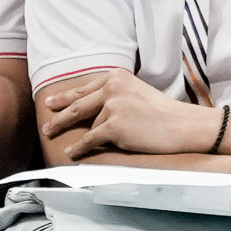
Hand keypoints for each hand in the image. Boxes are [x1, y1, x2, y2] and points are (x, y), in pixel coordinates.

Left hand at [45, 70, 214, 158]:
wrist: (183, 125)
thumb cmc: (165, 113)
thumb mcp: (138, 92)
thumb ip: (115, 94)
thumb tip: (91, 109)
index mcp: (117, 77)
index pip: (85, 88)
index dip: (66, 97)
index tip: (52, 103)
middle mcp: (112, 88)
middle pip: (77, 105)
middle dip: (59, 117)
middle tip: (47, 127)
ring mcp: (112, 107)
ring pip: (90, 125)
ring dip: (83, 137)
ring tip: (70, 145)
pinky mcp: (114, 126)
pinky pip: (90, 140)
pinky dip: (79, 148)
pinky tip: (72, 153)